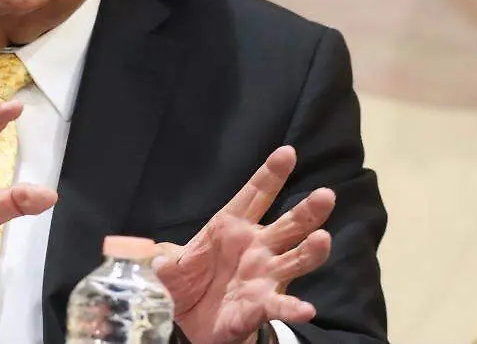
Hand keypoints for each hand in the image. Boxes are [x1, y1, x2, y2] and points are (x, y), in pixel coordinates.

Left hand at [152, 146, 334, 343]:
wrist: (190, 324)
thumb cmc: (186, 284)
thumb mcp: (167, 267)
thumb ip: (161, 259)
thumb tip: (151, 256)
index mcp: (230, 226)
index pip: (254, 195)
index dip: (270, 174)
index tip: (287, 153)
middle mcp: (255, 247)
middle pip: (286, 224)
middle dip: (307, 210)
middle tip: (326, 195)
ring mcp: (263, 276)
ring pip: (293, 259)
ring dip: (310, 251)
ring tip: (322, 240)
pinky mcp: (261, 305)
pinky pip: (280, 306)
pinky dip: (293, 308)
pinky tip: (306, 309)